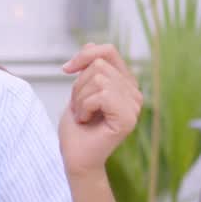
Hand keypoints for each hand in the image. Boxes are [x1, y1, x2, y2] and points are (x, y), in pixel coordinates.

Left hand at [59, 44, 143, 178]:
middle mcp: (134, 93)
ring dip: (80, 99)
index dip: (84, 55)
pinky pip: (101, 95)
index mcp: (125, 84)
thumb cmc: (77, 129)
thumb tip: (91, 43)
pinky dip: (85, 107)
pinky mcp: (128, 118)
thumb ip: (89, 68)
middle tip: (80, 108)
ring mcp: (134, 106)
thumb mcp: (79, 90)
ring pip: (98, 79)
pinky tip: (86, 121)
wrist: (76, 158)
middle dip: (78, 86)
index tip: (66, 69)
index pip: (108, 51)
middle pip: (98, 65)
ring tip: (83, 116)